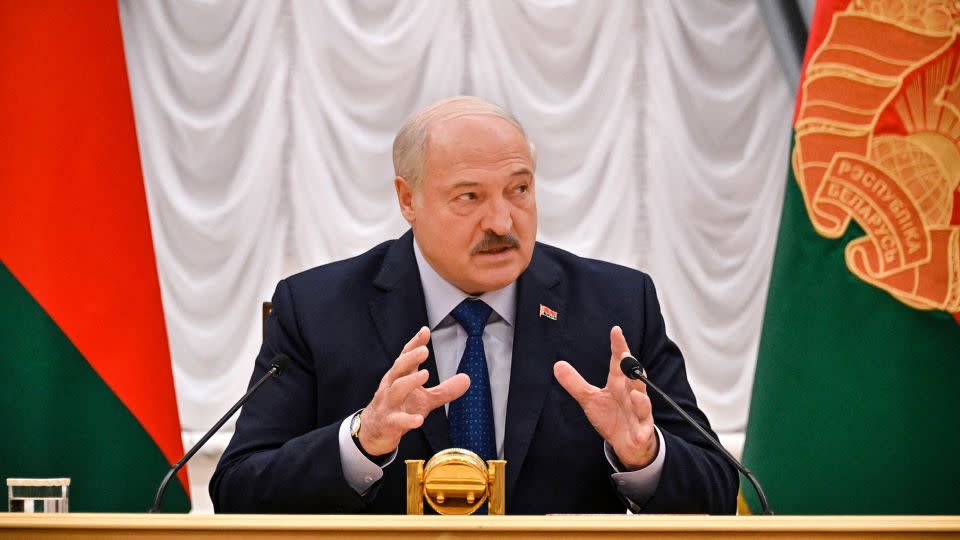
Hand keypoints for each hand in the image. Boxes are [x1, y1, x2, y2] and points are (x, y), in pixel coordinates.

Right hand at [358, 327, 470, 455]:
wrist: (375, 431)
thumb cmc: (399, 409)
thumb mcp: (424, 399)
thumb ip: (445, 390)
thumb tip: (467, 379)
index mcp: (400, 377)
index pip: (406, 356)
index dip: (415, 343)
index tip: (425, 331)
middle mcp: (391, 386)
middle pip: (399, 368)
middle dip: (410, 358)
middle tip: (424, 350)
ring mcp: (388, 404)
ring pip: (396, 389)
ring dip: (410, 381)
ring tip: (425, 374)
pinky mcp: (388, 422)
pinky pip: (397, 420)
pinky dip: (408, 419)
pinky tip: (419, 420)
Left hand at [553, 326, 656, 469]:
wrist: (628, 443)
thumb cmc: (611, 417)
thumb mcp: (590, 399)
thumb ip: (575, 383)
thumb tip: (557, 365)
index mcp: (618, 384)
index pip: (619, 362)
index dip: (618, 346)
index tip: (616, 330)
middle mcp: (631, 395)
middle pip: (634, 379)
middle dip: (631, 368)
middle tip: (625, 356)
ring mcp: (639, 414)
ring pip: (643, 404)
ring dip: (640, 400)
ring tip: (634, 394)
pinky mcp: (642, 432)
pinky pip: (643, 432)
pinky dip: (642, 433)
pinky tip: (638, 435)